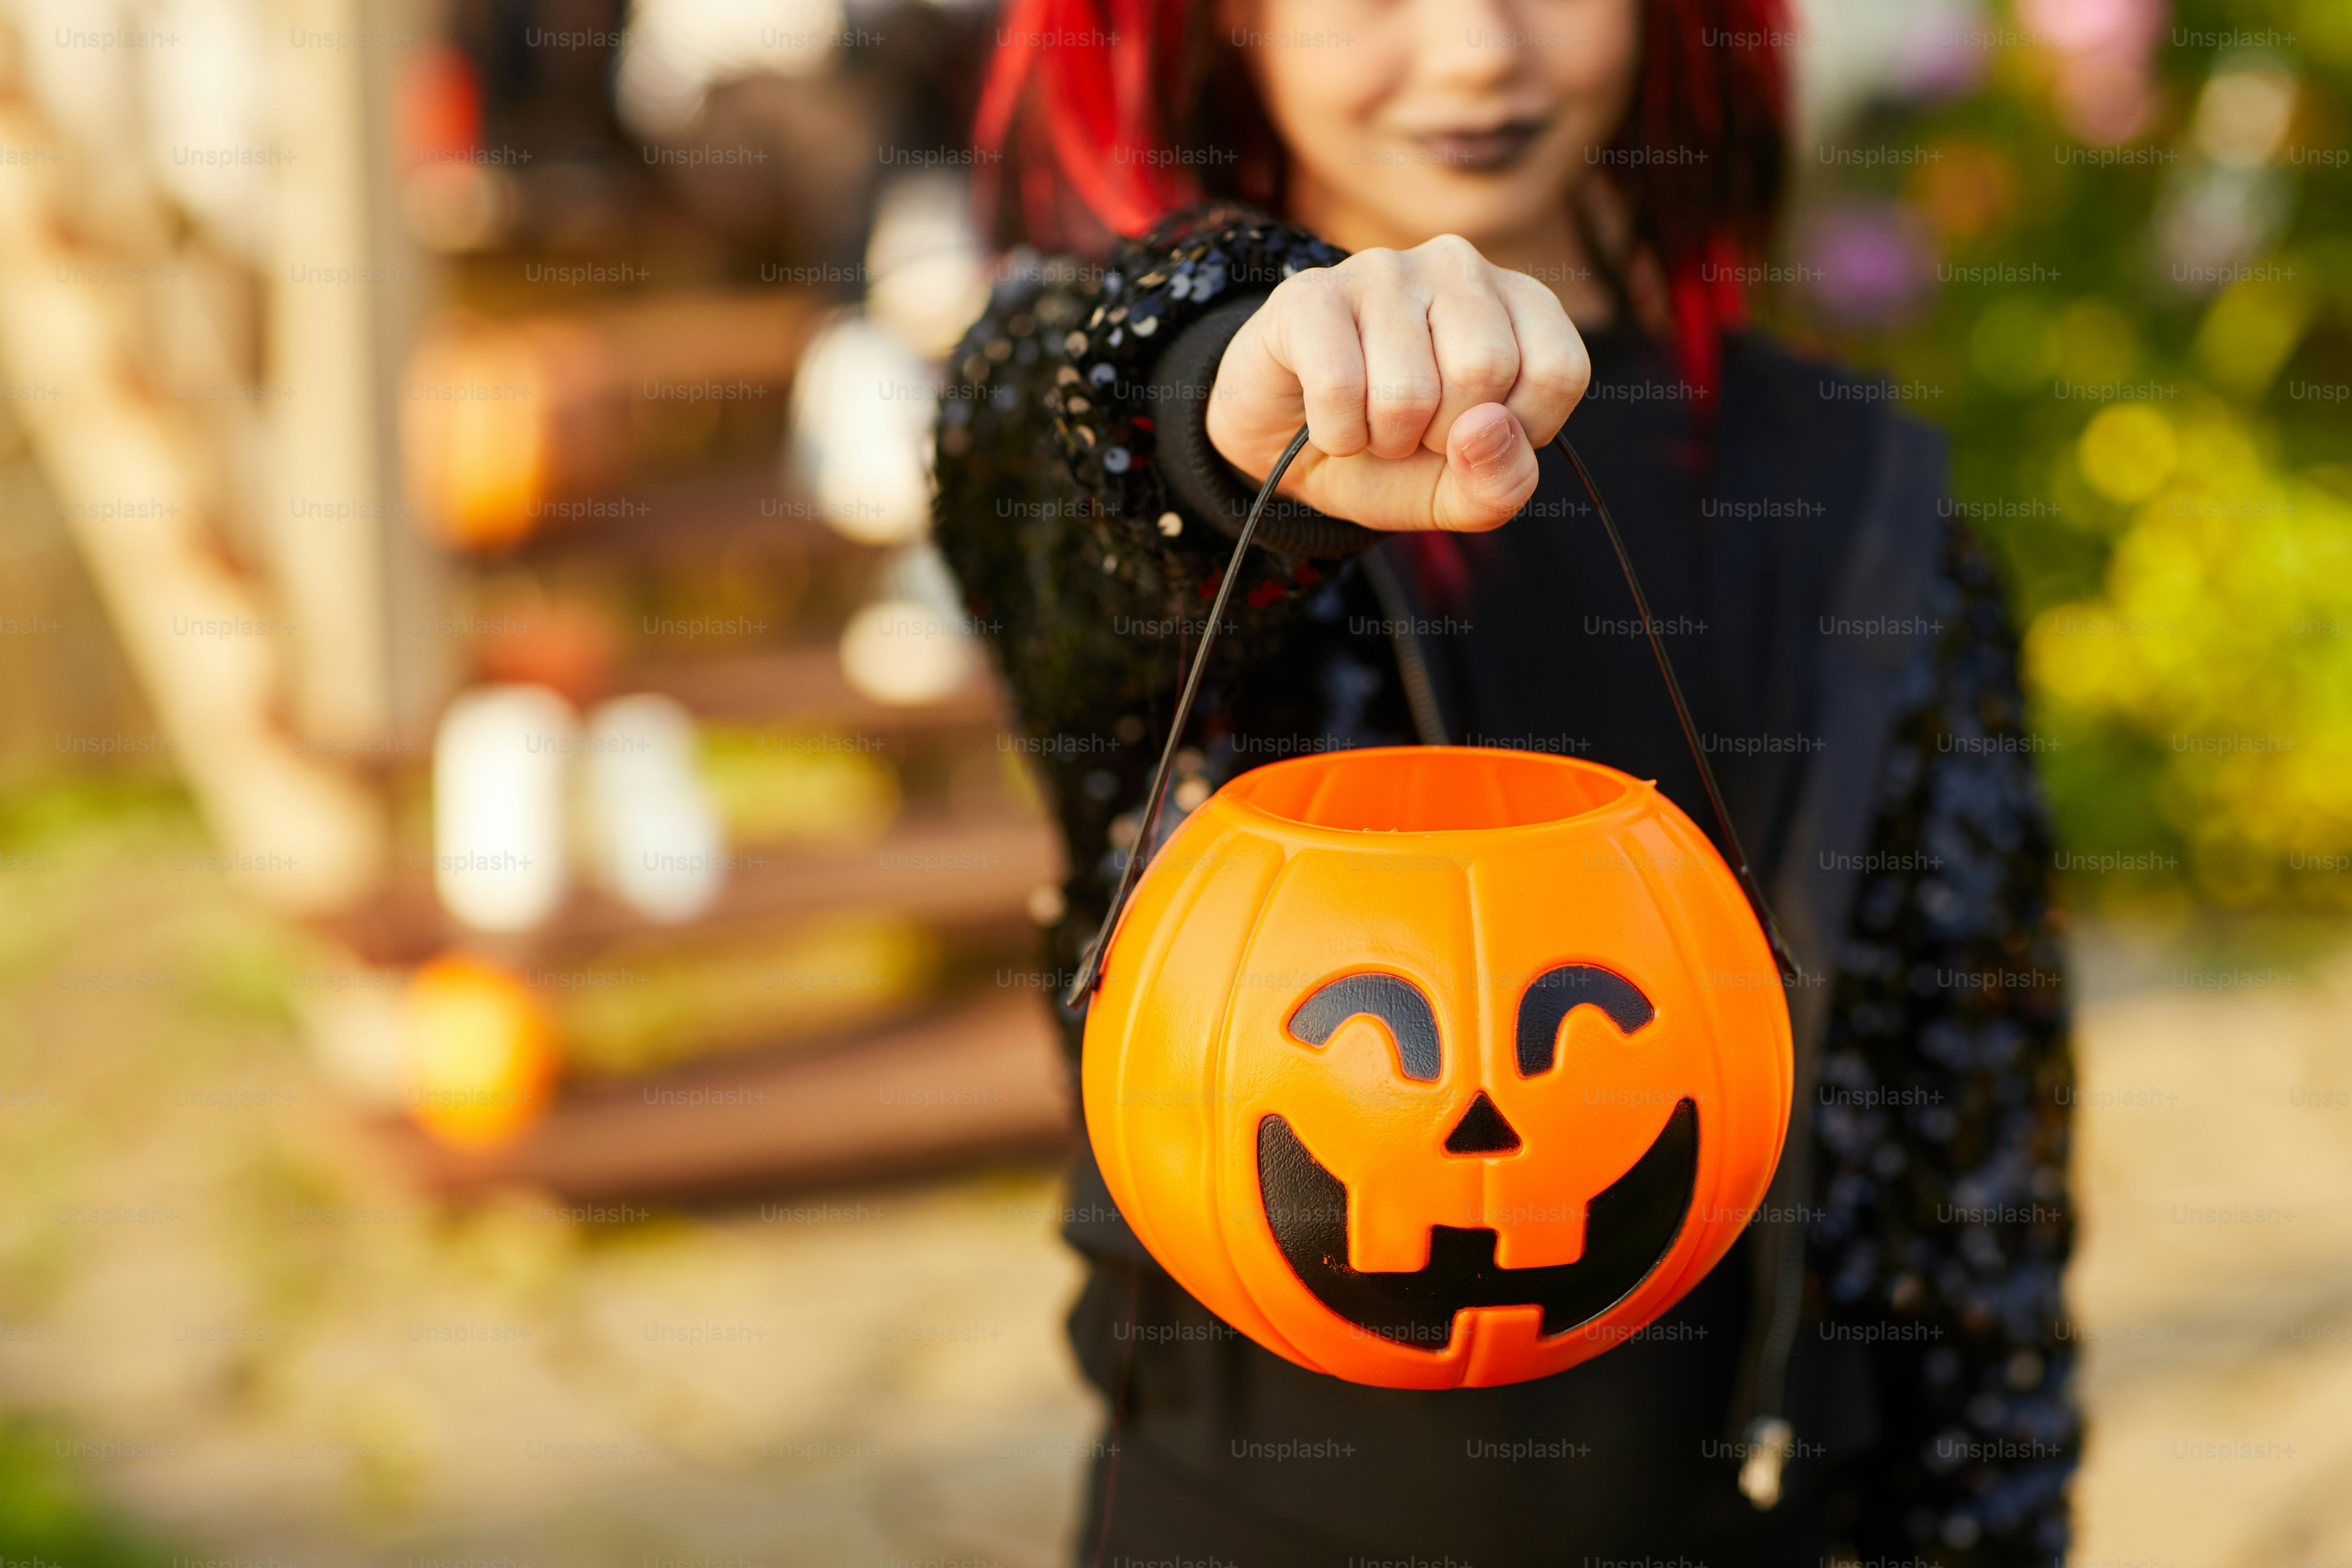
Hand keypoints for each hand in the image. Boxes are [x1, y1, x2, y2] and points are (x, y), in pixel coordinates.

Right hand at [1205, 235, 1589, 532]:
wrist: (1285, 450)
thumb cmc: (1390, 457)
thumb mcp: (1460, 491)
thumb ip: (1502, 481)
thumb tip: (1485, 428)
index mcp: (1518, 303)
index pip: (1558, 370)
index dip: (1518, 431)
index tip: (1475, 434)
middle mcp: (1459, 267)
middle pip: (1486, 370)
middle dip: (1443, 435)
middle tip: (1413, 429)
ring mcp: (1383, 269)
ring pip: (1410, 388)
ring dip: (1384, 439)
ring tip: (1369, 422)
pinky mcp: (1312, 292)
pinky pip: (1339, 387)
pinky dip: (1336, 433)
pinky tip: (1330, 418)